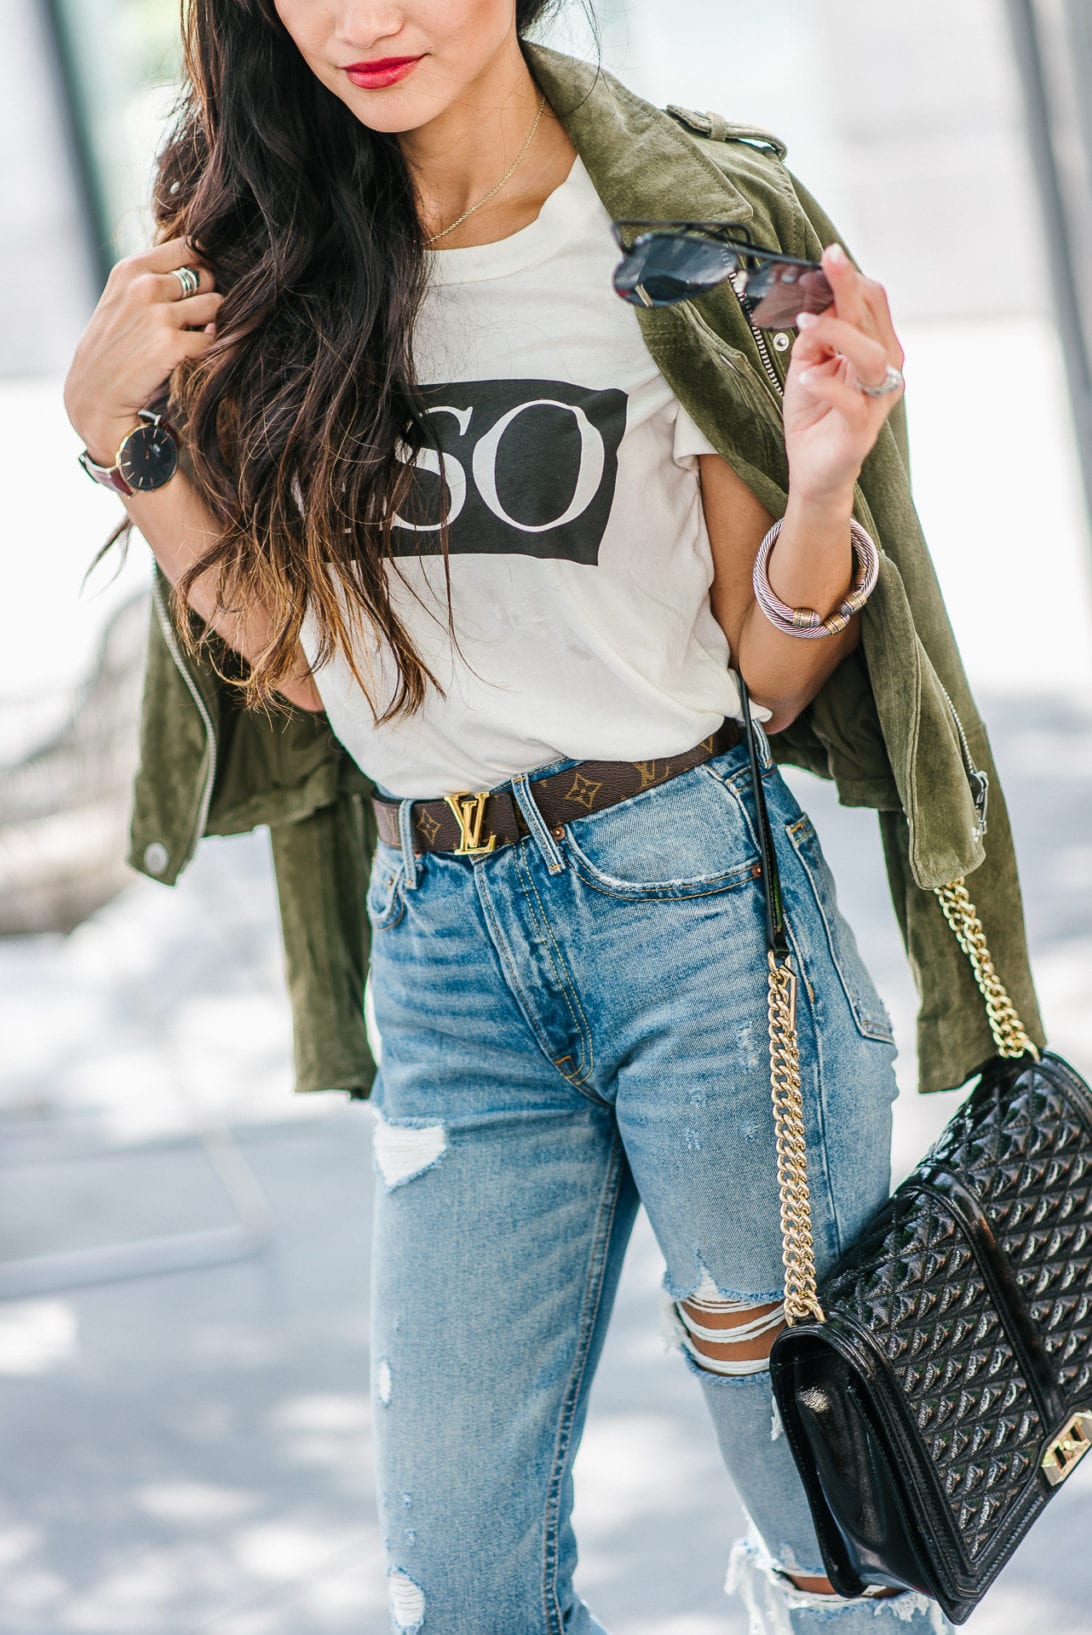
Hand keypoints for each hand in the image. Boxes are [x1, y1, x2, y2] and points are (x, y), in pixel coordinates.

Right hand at [63, 237, 222, 463]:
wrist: (95, 394)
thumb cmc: (115, 346)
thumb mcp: (123, 298)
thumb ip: (155, 278)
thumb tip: (205, 267)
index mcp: (132, 268)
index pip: (189, 246)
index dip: (201, 265)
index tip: (197, 286)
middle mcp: (144, 285)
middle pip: (206, 276)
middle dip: (205, 297)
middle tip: (190, 320)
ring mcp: (159, 315)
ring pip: (215, 304)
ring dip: (210, 322)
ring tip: (190, 337)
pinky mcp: (172, 344)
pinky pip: (212, 338)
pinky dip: (208, 348)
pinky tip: (189, 356)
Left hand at [780, 242, 904, 504]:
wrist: (813, 469)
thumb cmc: (815, 414)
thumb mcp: (808, 364)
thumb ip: (815, 335)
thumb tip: (814, 302)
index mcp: (876, 348)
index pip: (872, 303)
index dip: (851, 278)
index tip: (827, 256)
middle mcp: (884, 370)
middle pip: (872, 319)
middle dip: (849, 287)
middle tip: (828, 262)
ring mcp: (876, 400)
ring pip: (870, 355)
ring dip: (837, 334)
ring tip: (806, 325)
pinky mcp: (861, 429)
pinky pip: (851, 400)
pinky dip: (827, 384)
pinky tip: (807, 377)